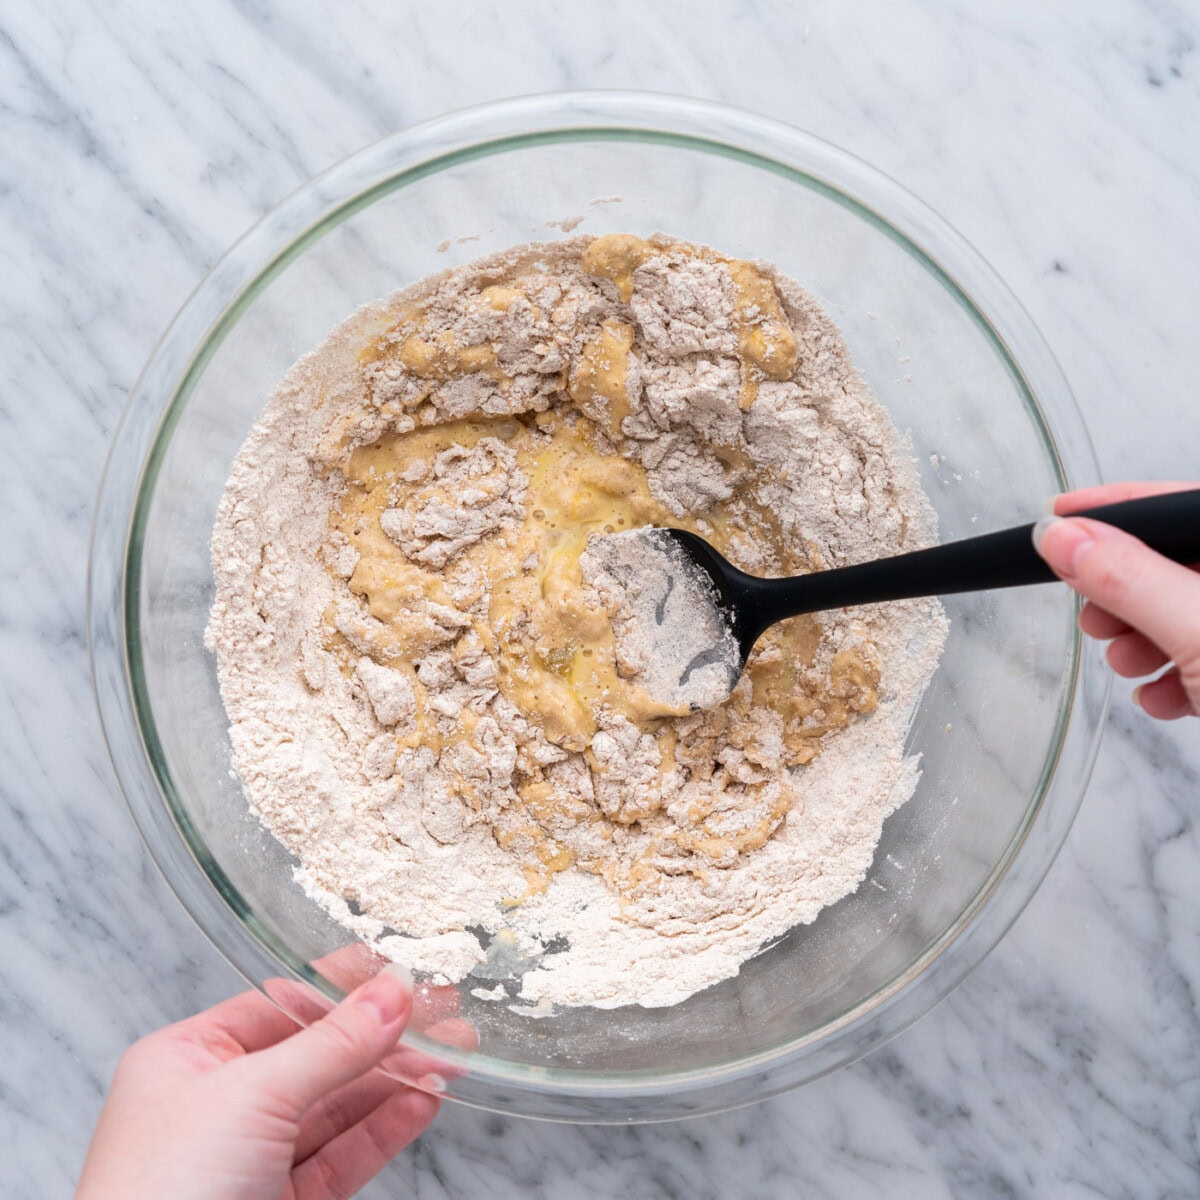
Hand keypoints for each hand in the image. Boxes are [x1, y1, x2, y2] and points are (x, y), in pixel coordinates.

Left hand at [76, 970, 439, 1199]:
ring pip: (336, 1108)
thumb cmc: (161, 1193)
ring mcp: (249, 1160)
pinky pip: (341, 1156)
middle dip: (382, 1036)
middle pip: (316, 1055)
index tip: (400, 970)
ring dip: (395, 1081)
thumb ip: (332, 1043)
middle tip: (444, 1014)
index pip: (279, 1005)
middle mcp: (216, 1105)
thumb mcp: (252, 1095)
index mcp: (187, 1060)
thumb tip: (391, 993)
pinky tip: (422, 1102)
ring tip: (452, 1055)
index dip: (343, 987)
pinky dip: (384, 1129)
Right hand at [1034, 481, 1199, 718]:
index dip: (1109, 506)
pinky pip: (1197, 654)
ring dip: (1138, 641)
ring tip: (1128, 665)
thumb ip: (1128, 580)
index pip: (1165, 504)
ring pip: (1176, 610)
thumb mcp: (1196, 628)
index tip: (1054, 516)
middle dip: (1120, 591)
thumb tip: (1061, 539)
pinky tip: (1162, 697)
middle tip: (1096, 615)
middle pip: (1167, 560)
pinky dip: (1169, 677)